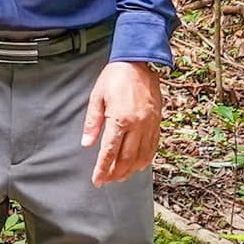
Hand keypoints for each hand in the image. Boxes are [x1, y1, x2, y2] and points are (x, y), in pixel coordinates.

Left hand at [83, 60, 162, 186]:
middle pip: (126, 158)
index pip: (109, 151)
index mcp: (120, 119)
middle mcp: (137, 125)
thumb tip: (87, 144)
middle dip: (116, 173)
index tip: (97, 180)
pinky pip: (153, 147)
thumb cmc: (115, 78)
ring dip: (130, 170)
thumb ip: (93, 122)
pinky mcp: (157, 122)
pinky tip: (138, 165)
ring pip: (142, 156)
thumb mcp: (97, 97)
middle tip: (107, 182)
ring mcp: (150, 125)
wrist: (140, 62)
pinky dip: (145, 159)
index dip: (102, 168)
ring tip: (120, 177)